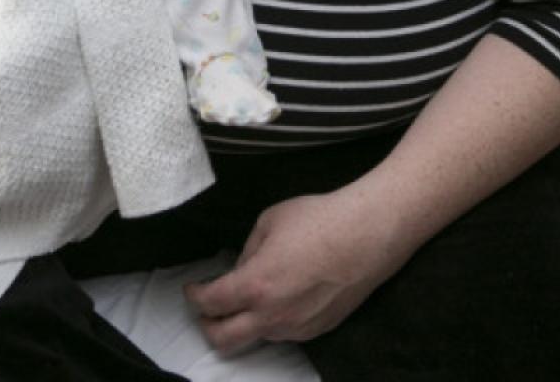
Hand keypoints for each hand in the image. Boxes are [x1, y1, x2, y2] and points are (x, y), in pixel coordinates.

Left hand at [184, 189, 404, 351]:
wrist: (366, 234)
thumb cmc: (318, 220)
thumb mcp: (270, 220)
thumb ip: (248, 250)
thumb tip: (241, 268)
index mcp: (255, 286)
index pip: (210, 304)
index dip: (194, 296)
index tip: (192, 289)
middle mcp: (272, 316)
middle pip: (223, 340)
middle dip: (207, 326)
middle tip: (206, 309)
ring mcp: (295, 328)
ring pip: (256, 335)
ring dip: (245, 320)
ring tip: (253, 293)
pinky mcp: (317, 331)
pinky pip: (284, 331)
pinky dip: (273, 318)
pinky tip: (284, 294)